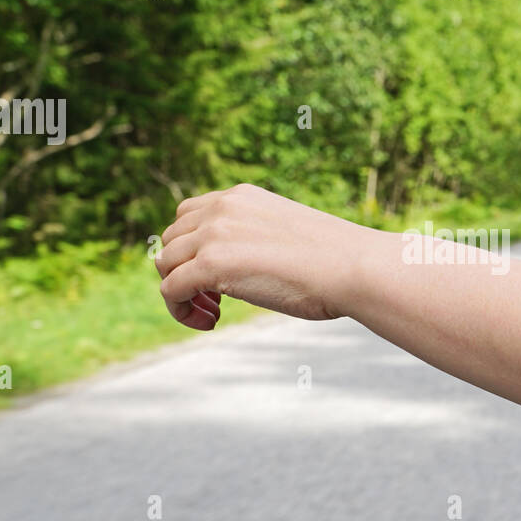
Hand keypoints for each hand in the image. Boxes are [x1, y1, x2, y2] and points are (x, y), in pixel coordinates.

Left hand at [156, 183, 367, 328]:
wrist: (354, 268)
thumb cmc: (335, 262)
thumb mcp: (285, 236)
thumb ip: (254, 241)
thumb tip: (239, 268)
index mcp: (241, 196)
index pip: (188, 216)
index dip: (193, 250)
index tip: (218, 278)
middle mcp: (222, 207)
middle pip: (171, 241)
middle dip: (184, 272)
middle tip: (216, 303)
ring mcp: (214, 234)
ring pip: (166, 265)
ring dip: (182, 294)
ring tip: (212, 315)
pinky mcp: (211, 264)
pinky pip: (170, 289)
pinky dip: (181, 311)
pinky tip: (210, 323)